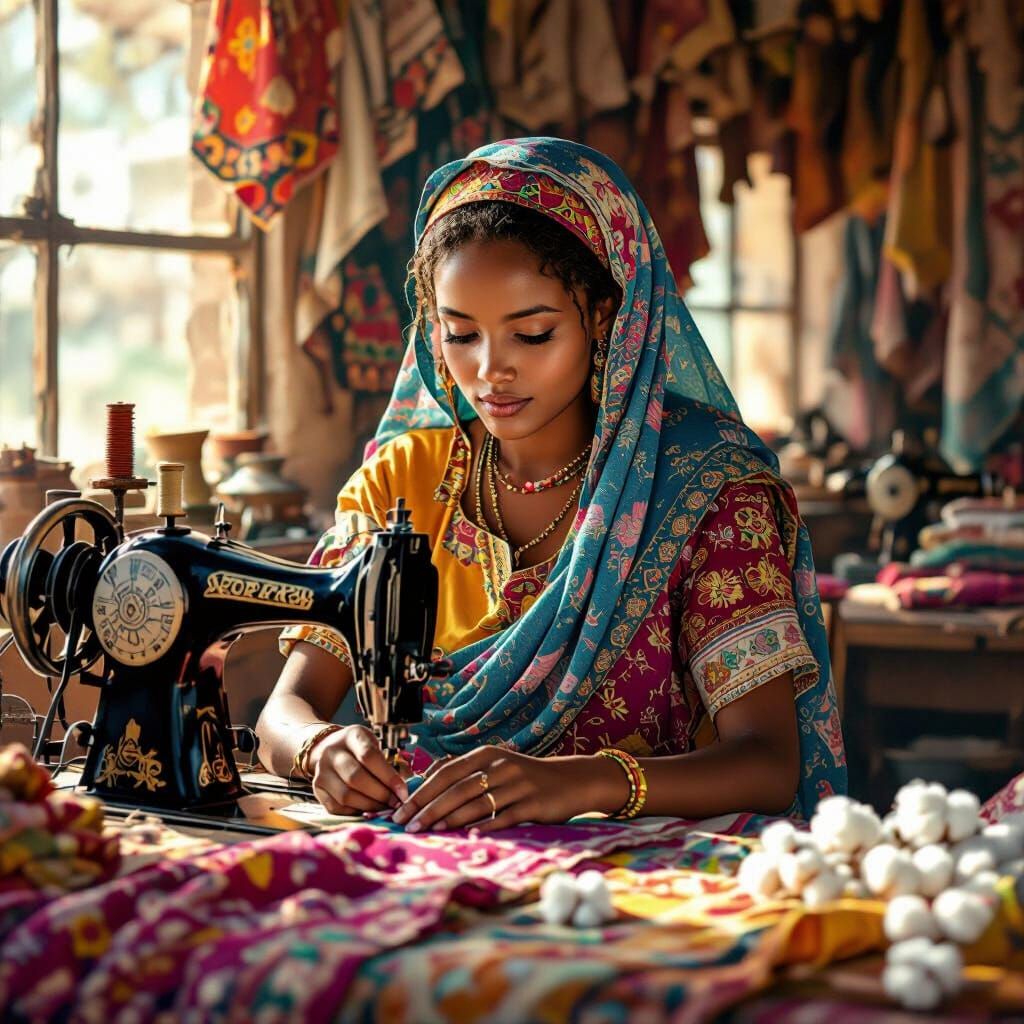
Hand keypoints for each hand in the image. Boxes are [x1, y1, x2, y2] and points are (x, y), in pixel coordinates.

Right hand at [307, 725, 408, 814]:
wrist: (329, 748)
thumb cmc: (360, 748)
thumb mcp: (375, 745)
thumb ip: (389, 763)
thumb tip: (404, 789)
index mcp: (351, 736)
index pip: (369, 756)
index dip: (388, 777)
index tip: (403, 791)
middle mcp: (332, 752)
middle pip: (356, 778)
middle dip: (380, 794)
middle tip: (395, 803)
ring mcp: (321, 771)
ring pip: (346, 796)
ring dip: (369, 806)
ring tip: (384, 808)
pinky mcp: (317, 789)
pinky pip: (337, 807)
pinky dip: (355, 812)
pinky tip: (368, 810)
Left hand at [392, 747, 590, 833]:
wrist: (571, 781)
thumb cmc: (525, 778)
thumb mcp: (496, 766)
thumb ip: (465, 773)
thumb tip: (425, 784)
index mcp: (487, 754)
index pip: (446, 772)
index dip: (422, 791)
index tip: (400, 808)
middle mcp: (500, 766)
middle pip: (457, 788)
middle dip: (428, 807)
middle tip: (407, 825)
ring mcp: (517, 785)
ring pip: (476, 803)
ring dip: (450, 819)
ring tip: (429, 831)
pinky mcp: (532, 804)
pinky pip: (503, 817)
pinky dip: (485, 826)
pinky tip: (468, 836)